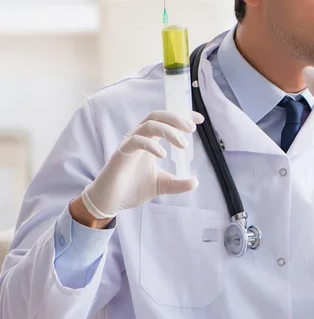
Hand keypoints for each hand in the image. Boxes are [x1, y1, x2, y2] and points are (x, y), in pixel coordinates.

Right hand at [80, 110, 203, 220]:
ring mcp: (129, 143)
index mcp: (150, 140)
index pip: (166, 120)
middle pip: (157, 116)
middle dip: (176, 118)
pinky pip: (136, 141)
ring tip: (182, 144)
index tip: (199, 120)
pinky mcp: (121, 153)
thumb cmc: (132, 189)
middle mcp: (139, 137)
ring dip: (168, 131)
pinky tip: (162, 155)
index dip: (182, 116)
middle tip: (191, 129)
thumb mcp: (161, 185)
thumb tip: (196, 182)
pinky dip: (151, 145)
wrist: (110, 202)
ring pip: (148, 125)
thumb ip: (178, 183)